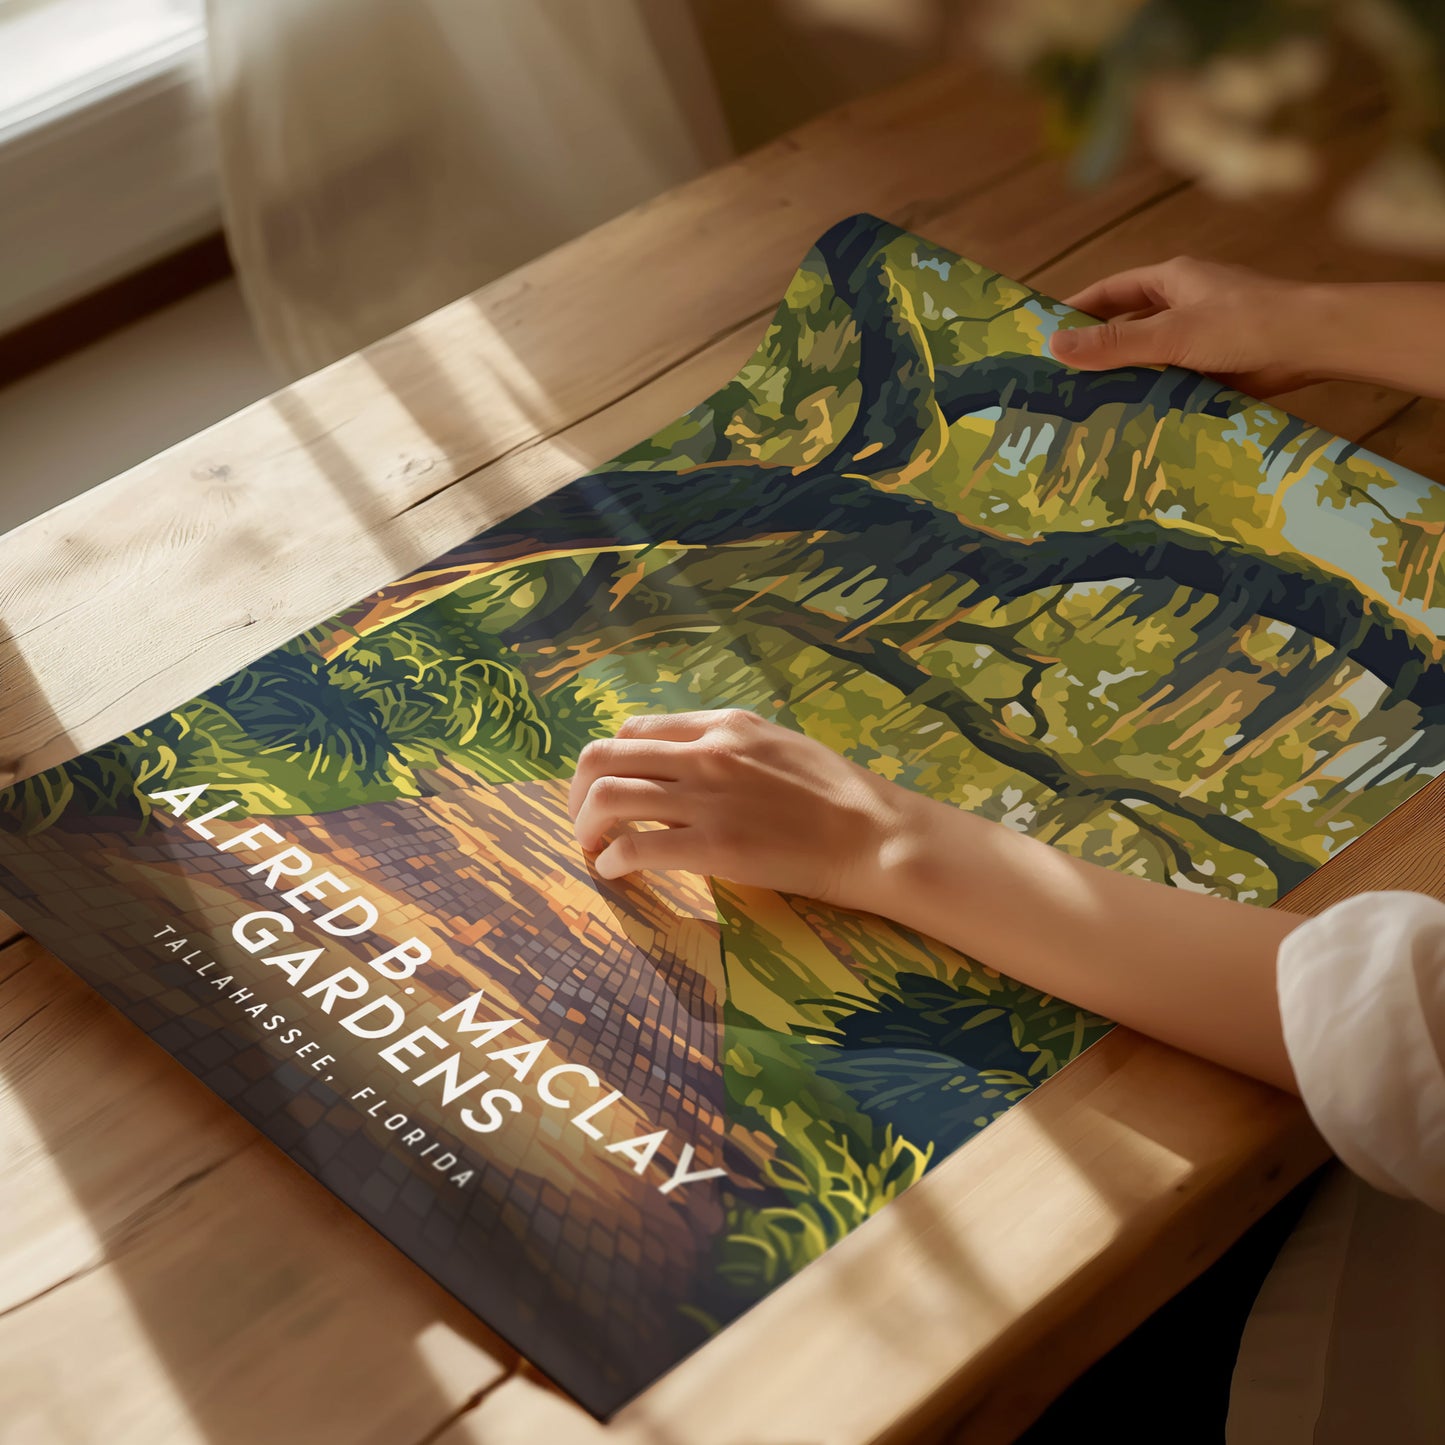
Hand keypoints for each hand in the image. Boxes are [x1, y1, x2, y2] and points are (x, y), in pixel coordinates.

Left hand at [568, 709, 915, 904]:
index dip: (610, 762)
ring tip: (591, 849)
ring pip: (607, 796)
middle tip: (583, 821)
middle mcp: (706, 752)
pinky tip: (616, 872)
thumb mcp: (778, 745)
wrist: (875, 835)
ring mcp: (707, 798)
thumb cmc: (837, 795)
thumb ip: (729, 748)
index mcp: (722, 724)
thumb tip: (688, 763)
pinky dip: (611, 860)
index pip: (635, 730)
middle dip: (579, 791)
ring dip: (585, 825)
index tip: (608, 789)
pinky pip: (634, 846)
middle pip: (605, 757)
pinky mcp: (713, 846)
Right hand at [1048, 256, 1320, 394]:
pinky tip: (1132, 419)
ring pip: (1151, 357)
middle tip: (1060, 380)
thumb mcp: (1171, 333)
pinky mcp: (1217, 367)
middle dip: (1098, 351)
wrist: (1314, 344)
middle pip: (1128, 326)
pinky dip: (1154, 396)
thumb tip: (1053, 347)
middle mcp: (1185, 304)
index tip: (1044, 334)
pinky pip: (1174, 381)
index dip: (1077, 310)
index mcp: (1172, 280)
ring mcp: (1202, 336)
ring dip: (1126, 378)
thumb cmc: (1245, 324)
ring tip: (1087, 408)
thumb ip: (1115, 343)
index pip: (1111, 292)